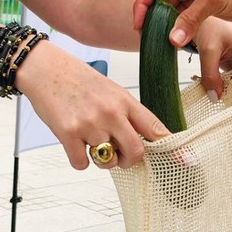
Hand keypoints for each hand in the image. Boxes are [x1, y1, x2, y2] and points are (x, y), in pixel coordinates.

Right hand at [16, 41, 168, 169]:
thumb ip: (126, 114)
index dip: (172, 147)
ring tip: (90, 141)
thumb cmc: (76, 79)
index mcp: (124, 101)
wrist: (44, 68)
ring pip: (107, 161)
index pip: (155, 127)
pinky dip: (79, 160)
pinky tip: (74, 142)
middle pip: (136, 152)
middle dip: (129, 161)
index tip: (186, 160)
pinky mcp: (68, 134)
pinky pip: (82, 164)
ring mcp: (89, 124)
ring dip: (101, 159)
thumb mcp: (110, 90)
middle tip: (119, 156)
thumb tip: (140, 141)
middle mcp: (111, 113)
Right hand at [134, 0, 231, 50]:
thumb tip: (172, 39)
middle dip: (153, 17)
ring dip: (165, 24)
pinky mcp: (201, 3)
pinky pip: (182, 16)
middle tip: (147, 37)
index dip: (143, 4)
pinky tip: (174, 39)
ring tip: (159, 41)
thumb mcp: (214, 1)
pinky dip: (177, 27)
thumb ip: (190, 20)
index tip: (138, 24)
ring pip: (170, 9)